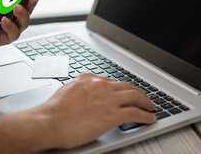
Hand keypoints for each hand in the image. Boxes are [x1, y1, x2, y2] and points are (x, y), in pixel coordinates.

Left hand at [0, 0, 38, 51]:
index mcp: (16, 5)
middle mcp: (17, 17)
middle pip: (30, 9)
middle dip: (33, 2)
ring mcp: (14, 27)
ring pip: (25, 22)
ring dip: (22, 14)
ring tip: (16, 7)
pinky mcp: (8, 37)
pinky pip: (14, 33)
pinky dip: (10, 26)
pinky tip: (4, 20)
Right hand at [29, 73, 156, 149]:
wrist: (49, 122)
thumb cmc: (53, 111)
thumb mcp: (67, 91)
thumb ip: (80, 89)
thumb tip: (85, 94)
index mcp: (89, 79)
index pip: (111, 81)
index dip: (120, 89)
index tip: (124, 93)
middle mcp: (101, 86)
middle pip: (127, 86)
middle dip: (138, 92)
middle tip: (143, 98)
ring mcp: (108, 99)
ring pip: (135, 96)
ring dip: (146, 102)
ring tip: (150, 106)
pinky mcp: (113, 115)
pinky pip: (135, 113)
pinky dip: (145, 116)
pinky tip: (150, 118)